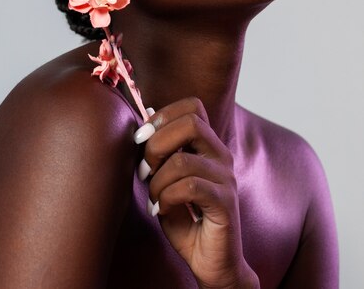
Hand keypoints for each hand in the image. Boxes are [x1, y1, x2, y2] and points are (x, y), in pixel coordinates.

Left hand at [134, 97, 258, 288]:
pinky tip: (161, 208)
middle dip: (157, 142)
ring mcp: (226, 178)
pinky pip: (189, 187)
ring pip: (182, 160)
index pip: (193, 106)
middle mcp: (221, 156)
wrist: (212, 263)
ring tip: (154, 197)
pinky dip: (166, 197)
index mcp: (208, 145)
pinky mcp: (226, 202)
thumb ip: (160, 152)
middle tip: (145, 168)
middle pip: (191, 122)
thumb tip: (148, 115)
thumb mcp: (165, 180)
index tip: (142, 138)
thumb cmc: (186, 220)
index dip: (164, 114)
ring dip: (157, 180)